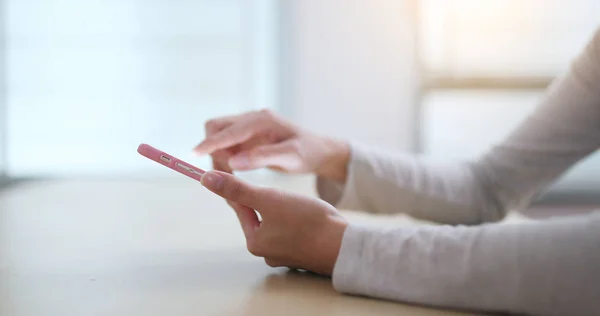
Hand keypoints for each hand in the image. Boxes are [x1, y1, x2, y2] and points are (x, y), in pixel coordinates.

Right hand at [194, 109, 349, 181]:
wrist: (318, 152)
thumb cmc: (308, 153)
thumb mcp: (291, 158)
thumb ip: (262, 158)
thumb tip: (232, 163)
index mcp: (262, 120)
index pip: (229, 130)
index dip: (211, 143)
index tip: (193, 154)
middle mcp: (252, 118)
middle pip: (216, 127)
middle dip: (214, 150)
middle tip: (227, 173)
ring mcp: (248, 126)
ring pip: (218, 137)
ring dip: (218, 156)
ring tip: (234, 176)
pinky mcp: (246, 136)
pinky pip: (226, 145)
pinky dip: (224, 158)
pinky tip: (236, 173)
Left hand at [200, 170, 348, 275]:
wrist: (344, 245)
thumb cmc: (308, 221)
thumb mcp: (269, 199)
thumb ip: (238, 189)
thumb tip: (206, 179)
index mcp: (255, 241)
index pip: (241, 207)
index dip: (239, 187)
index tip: (234, 173)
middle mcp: (266, 252)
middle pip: (259, 216)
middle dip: (267, 200)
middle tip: (278, 189)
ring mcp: (285, 255)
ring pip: (277, 222)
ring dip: (283, 209)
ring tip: (297, 202)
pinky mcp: (303, 253)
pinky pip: (292, 231)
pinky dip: (297, 220)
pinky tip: (307, 214)